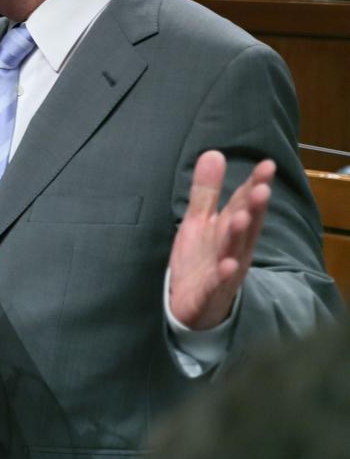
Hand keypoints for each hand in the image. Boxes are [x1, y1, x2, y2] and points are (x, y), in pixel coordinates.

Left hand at [169, 150, 274, 329]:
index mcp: (229, 229)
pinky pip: (217, 284)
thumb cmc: (201, 258)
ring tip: (241, 217)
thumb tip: (214, 153)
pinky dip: (222, 276)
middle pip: (245, 226)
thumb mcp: (199, 220)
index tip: (267, 164)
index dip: (254, 185)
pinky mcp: (209, 292)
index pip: (244, 204)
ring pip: (233, 252)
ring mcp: (224, 272)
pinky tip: (227, 266)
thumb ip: (206, 190)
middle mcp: (233, 249)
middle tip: (261, 188)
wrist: (192, 305)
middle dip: (253, 208)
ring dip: (238, 236)